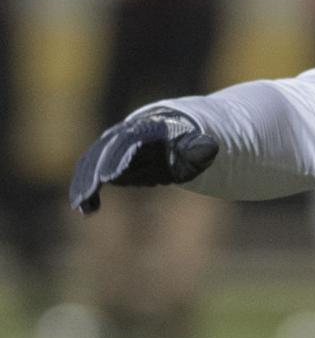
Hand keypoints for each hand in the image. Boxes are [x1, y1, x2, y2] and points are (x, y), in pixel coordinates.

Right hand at [69, 108, 217, 214]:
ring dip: (84, 183)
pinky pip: (88, 172)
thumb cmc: (185, 145)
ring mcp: (110, 144)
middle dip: (95, 172)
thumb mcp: (197, 148)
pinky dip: (84, 188)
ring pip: (91, 161)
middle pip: (104, 151)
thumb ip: (199, 149)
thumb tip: (208, 146)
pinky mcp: (102, 158)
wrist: (171, 136)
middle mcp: (124, 133)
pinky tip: (85, 210)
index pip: (129, 141)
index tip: (109, 176)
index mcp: (148, 128)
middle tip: (88, 195)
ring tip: (82, 206)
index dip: (118, 158)